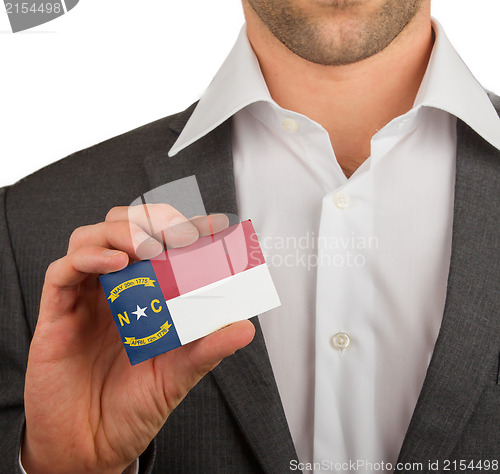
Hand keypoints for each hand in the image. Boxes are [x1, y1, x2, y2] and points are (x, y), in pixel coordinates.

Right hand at [22, 205, 254, 473]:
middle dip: (153, 220)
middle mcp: (115, 289)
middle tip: (179, 233)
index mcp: (145, 296)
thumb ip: (207, 349)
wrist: (91, 446)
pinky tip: (115, 263)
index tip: (215, 224)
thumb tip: (245, 328)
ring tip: (148, 247)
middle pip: (125, 228)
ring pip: (92, 237)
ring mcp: (86, 297)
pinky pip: (63, 271)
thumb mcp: (178, 375)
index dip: (187, 228)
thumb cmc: (133, 406)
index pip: (163, 246)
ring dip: (122, 231)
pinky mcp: (57, 313)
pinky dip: (88, 257)